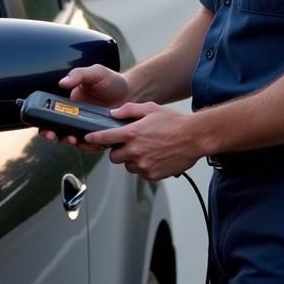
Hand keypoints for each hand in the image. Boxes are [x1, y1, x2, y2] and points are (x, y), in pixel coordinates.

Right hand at [37, 64, 129, 149]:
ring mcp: (86, 127)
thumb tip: (62, 82)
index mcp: (69, 103)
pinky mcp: (99, 134)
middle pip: (57, 131)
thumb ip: (79, 75)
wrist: (131, 92)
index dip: (44, 123)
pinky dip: (89, 146)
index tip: (45, 127)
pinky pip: (90, 144)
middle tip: (54, 136)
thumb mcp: (95, 73)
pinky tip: (92, 142)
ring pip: (73, 140)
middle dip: (53, 136)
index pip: (50, 115)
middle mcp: (75, 117)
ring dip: (70, 142)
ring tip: (73, 139)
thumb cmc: (111, 81)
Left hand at [83, 102, 200, 181]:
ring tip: (148, 150)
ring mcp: (144, 165)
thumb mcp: (151, 109)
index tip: (88, 139)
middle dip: (119, 151)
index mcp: (132, 133)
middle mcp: (135, 150)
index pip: (105, 137)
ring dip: (133, 160)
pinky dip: (145, 167)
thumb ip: (129, 110)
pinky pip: (141, 173)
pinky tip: (156, 157)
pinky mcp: (152, 174)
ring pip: (128, 166)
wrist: (195, 137)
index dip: (94, 138)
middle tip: (131, 144)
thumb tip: (113, 114)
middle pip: (114, 157)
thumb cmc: (175, 122)